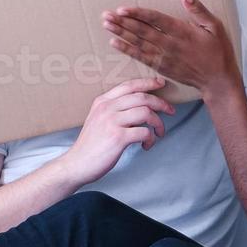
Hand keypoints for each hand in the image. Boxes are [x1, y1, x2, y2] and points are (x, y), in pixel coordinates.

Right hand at [54, 77, 175, 186]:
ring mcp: (112, 122)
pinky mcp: (118, 138)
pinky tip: (147, 145)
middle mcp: (107, 108)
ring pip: (146, 113)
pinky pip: (145, 132)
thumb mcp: (97, 119)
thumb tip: (140, 107)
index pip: (129, 85)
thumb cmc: (91, 145)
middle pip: (142, 97)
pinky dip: (151, 139)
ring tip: (159, 133)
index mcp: (102, 102)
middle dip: (161, 103)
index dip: (147, 82)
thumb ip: (113, 110)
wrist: (76, 164)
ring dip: (158, 123)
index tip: (160, 83)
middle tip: (170, 111)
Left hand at [102, 0, 240, 97]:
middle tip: (106, 15)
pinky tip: (115, 43)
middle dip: (123, 22)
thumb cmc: (218, 51)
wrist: (217, 80)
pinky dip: (127, 50)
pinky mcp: (161, 66)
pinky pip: (141, 57)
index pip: (155, 19)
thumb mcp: (215, 26)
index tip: (122, 9)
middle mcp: (170, 44)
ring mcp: (165, 57)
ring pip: (139, 43)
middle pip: (142, 31)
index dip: (138, 14)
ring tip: (106, 25)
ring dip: (121, 34)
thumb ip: (199, 10)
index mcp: (182, 31)